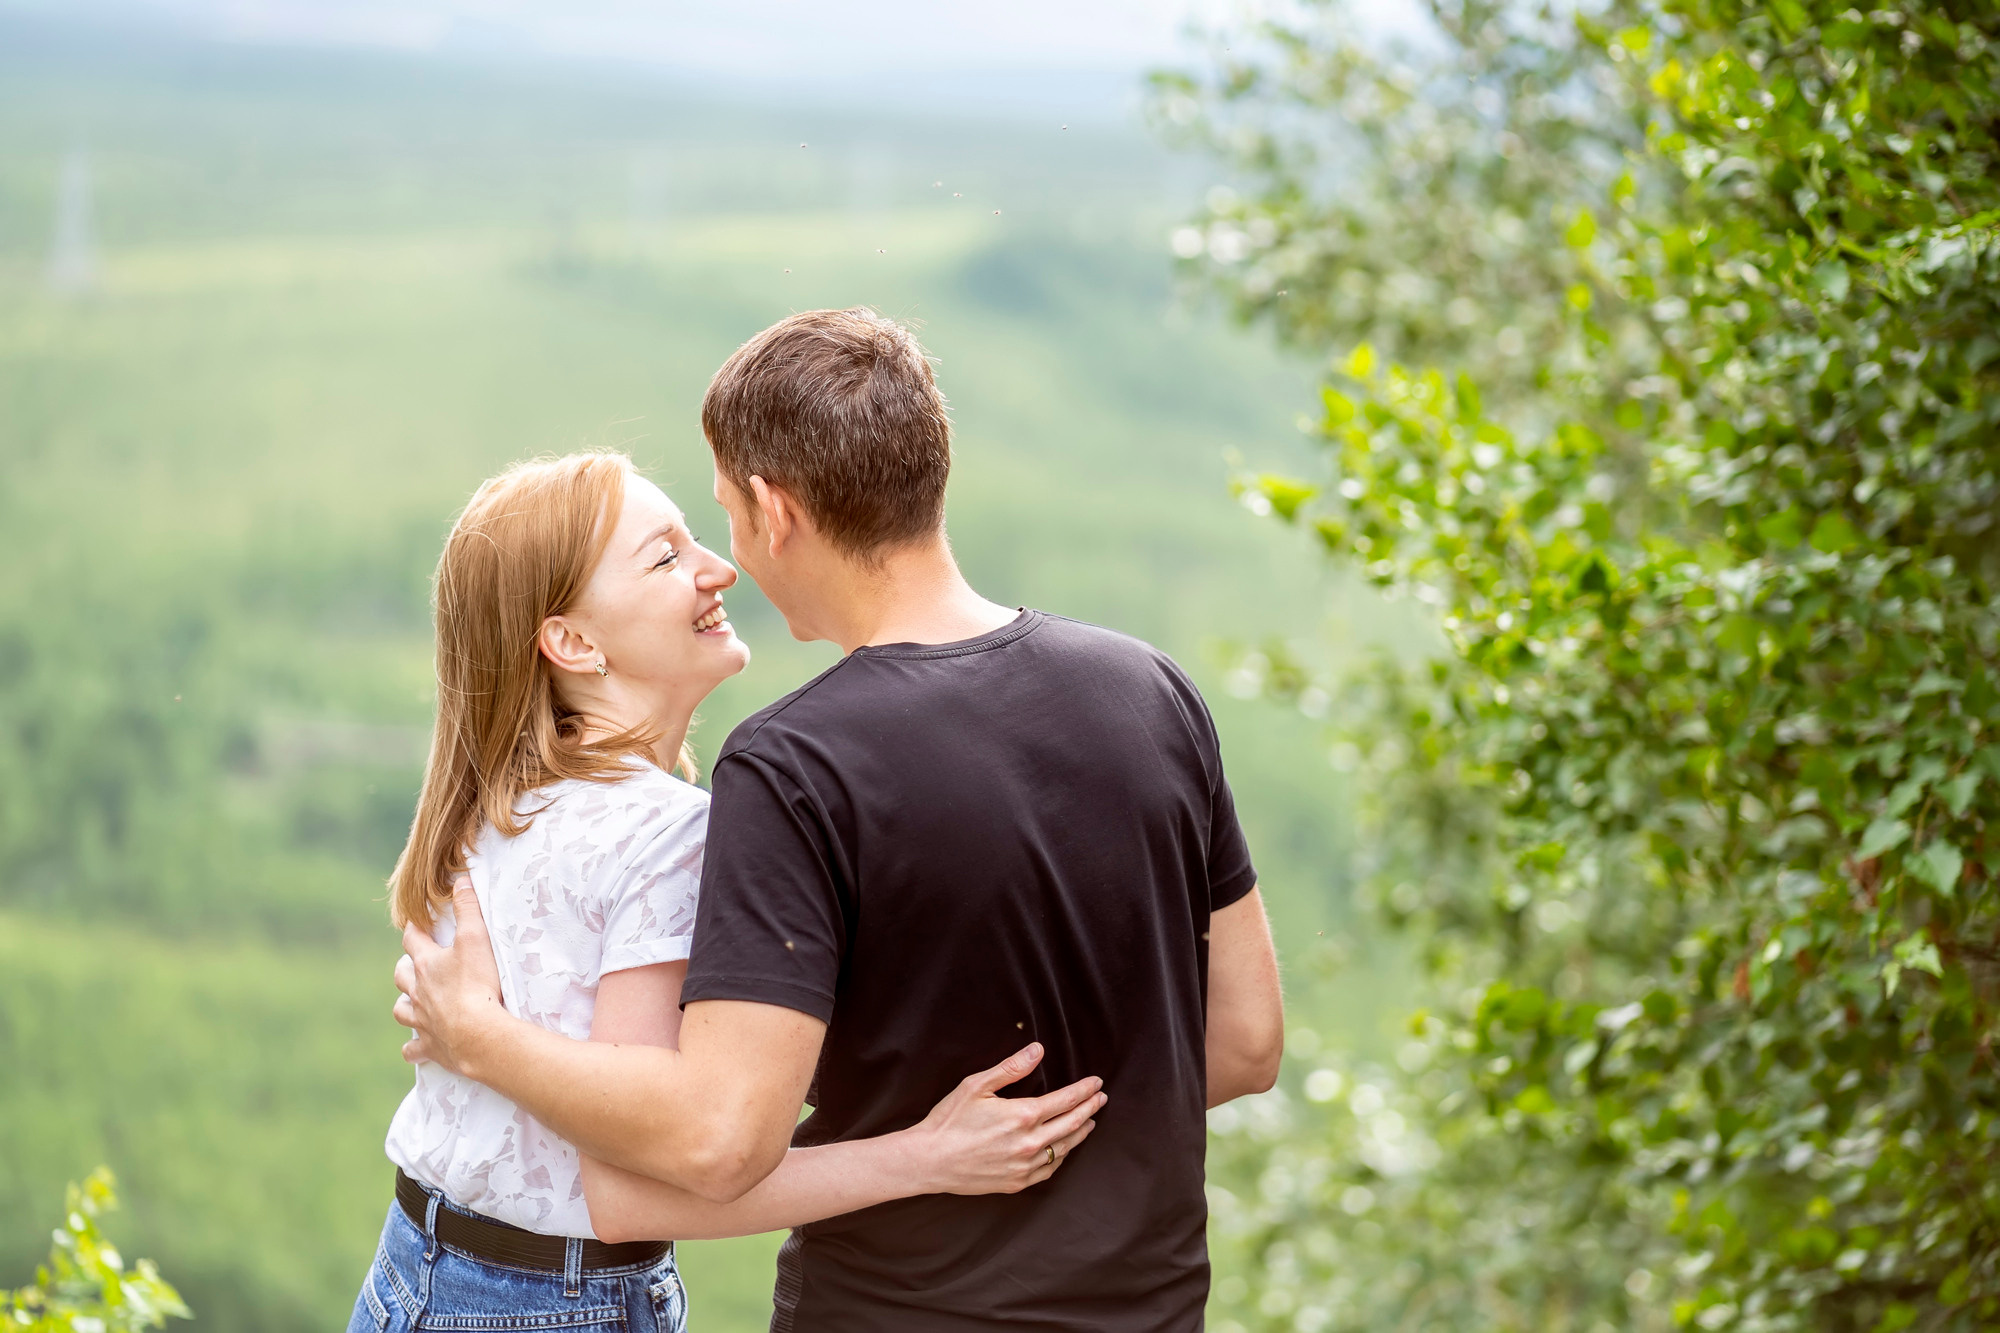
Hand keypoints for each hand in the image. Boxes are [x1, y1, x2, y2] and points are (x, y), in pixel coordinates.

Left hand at [393, 877, 508, 1076]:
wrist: (476, 1034)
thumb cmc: (477, 984)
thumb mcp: (476, 938)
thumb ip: (468, 908)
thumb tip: (460, 880)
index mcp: (426, 965)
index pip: (413, 940)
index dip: (414, 929)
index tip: (417, 924)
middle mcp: (417, 992)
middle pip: (402, 976)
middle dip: (406, 968)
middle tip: (414, 964)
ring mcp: (421, 1020)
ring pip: (402, 1011)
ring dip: (405, 1005)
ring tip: (413, 1002)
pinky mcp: (430, 1046)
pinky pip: (413, 1049)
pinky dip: (413, 1047)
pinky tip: (416, 1047)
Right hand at [900, 1044, 1105, 1195]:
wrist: (929, 1160)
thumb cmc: (949, 1120)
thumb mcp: (977, 1085)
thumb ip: (1011, 1068)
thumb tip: (1038, 1050)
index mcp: (1023, 1115)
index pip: (1066, 1100)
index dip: (1084, 1090)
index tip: (1096, 1082)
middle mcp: (1030, 1143)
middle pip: (1072, 1124)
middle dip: (1090, 1108)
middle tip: (1101, 1098)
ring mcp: (1025, 1166)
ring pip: (1065, 1148)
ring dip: (1081, 1132)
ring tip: (1090, 1121)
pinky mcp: (1017, 1183)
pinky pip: (1049, 1169)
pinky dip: (1062, 1156)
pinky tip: (1064, 1149)